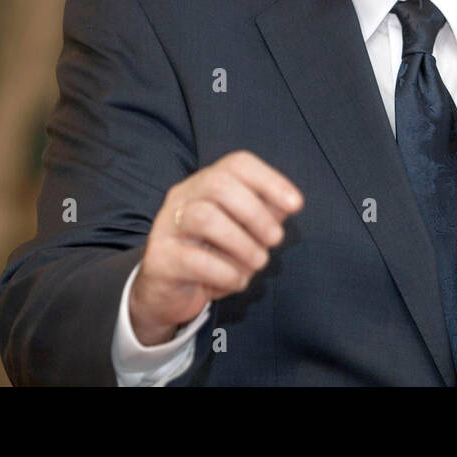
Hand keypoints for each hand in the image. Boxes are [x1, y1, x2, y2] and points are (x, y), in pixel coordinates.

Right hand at [129, 150, 303, 345]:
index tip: (296, 205)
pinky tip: (237, 281)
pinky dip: (225, 272)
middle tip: (276, 240)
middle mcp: (183, 197)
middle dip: (256, 212)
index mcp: (205, 184)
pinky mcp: (159, 259)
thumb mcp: (244, 234)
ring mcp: (166, 225)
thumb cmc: (213, 256)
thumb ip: (265, 215)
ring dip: (242, 243)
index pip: (237, 164)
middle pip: (219, 183)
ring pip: (203, 217)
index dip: (270, 179)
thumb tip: (288, 204)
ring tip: (258, 262)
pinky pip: (192, 259)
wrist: (167, 293)